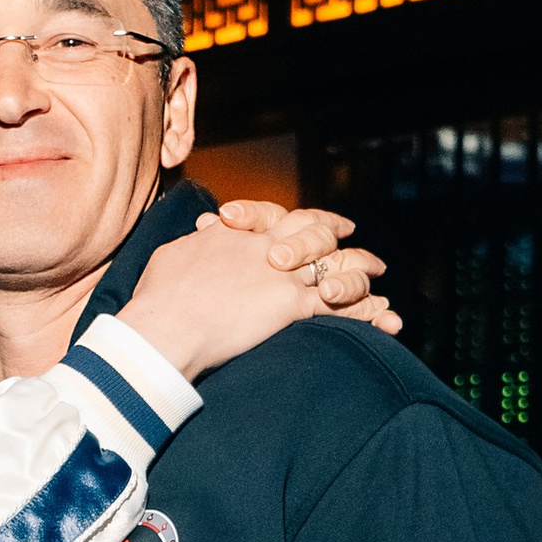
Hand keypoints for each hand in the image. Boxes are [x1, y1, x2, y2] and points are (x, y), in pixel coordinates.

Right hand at [119, 212, 395, 383]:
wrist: (167, 324)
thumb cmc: (159, 298)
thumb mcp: (172, 257)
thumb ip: (196, 245)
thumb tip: (202, 234)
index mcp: (237, 234)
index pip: (277, 217)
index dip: (300, 217)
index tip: (313, 219)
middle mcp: (266, 247)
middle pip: (313, 231)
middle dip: (335, 232)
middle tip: (350, 232)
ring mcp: (282, 276)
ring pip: (333, 263)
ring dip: (359, 269)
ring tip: (377, 273)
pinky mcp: (292, 305)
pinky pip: (339, 306)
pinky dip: (364, 310)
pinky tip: (382, 316)